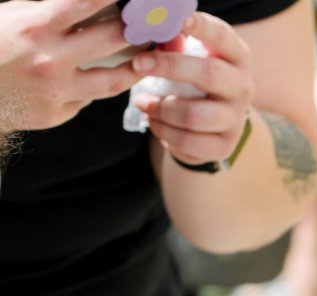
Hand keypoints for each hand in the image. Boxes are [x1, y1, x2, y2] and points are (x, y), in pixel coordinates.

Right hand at [0, 0, 141, 131]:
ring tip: (148, 57)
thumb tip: (91, 5)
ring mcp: (55, 91)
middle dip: (136, 28)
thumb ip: (47, 11)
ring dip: (136, 67)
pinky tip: (106, 77)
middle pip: (112, 40)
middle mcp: (49, 60)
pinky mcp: (55, 114)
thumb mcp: (11, 16)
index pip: (88, 3)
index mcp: (35, 27)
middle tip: (152, 23)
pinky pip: (87, 99)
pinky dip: (96, 87)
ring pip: (114, 80)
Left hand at [130, 12, 253, 164]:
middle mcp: (242, 86)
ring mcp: (236, 118)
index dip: (201, 27)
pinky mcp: (224, 146)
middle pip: (208, 74)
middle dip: (169, 67)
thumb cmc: (196, 82)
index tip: (177, 20)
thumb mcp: (190, 59)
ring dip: (160, 108)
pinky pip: (187, 141)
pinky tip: (154, 122)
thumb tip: (151, 28)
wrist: (213, 126)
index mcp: (236, 57)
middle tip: (138, 64)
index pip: (222, 37)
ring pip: (192, 115)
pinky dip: (162, 131)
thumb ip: (174, 44)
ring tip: (143, 102)